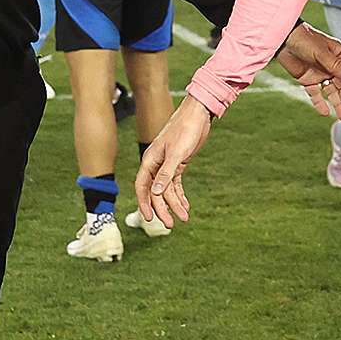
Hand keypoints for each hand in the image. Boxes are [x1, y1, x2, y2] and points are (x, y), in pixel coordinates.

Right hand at [132, 97, 215, 224]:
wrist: (198, 115)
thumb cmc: (185, 130)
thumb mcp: (177, 153)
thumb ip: (166, 174)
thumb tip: (155, 193)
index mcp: (150, 160)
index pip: (143, 187)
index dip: (144, 203)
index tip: (150, 218)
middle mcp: (156, 164)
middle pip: (156, 192)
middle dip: (163, 208)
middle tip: (171, 224)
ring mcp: (167, 164)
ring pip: (167, 190)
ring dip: (174, 204)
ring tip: (184, 218)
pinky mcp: (178, 163)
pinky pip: (176, 184)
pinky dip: (180, 195)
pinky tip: (185, 206)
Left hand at [274, 24, 340, 119]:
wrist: (283, 40)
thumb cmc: (304, 39)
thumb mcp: (322, 52)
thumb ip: (336, 66)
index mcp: (340, 56)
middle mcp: (332, 66)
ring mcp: (320, 74)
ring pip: (332, 92)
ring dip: (338, 104)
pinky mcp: (308, 80)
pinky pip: (316, 94)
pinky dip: (320, 103)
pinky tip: (325, 113)